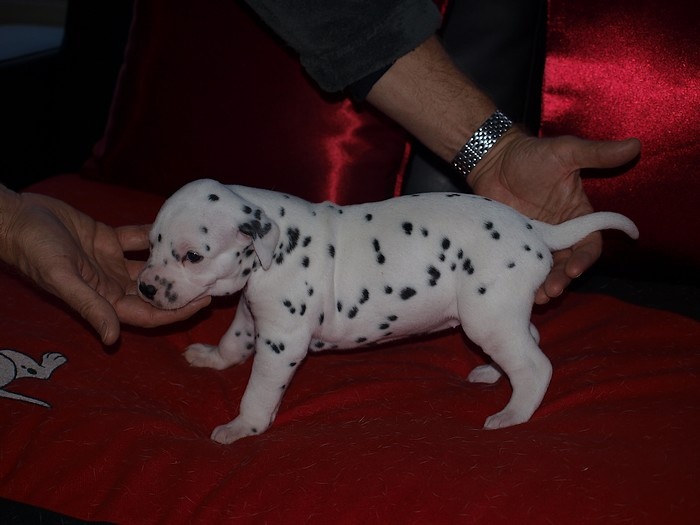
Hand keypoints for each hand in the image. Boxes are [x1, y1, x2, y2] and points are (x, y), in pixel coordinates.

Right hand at [0, 190, 210, 343]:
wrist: (16, 218)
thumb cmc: (35, 250)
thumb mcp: (62, 278)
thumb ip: (89, 306)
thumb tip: (111, 339)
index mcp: (104, 300)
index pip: (149, 313)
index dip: (177, 311)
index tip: (204, 301)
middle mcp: (111, 284)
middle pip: (155, 292)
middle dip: (183, 288)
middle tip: (214, 276)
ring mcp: (111, 262)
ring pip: (150, 266)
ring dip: (172, 262)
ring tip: (201, 254)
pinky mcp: (108, 239)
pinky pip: (138, 239)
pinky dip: (155, 235)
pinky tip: (177, 227)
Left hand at [467, 129, 640, 302]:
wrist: (492, 160)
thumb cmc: (532, 154)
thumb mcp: (566, 151)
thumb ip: (597, 154)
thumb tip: (635, 145)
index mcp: (578, 216)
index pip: (589, 244)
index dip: (584, 259)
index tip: (574, 269)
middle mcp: (560, 233)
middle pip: (567, 263)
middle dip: (562, 279)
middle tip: (551, 290)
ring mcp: (535, 241)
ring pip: (545, 269)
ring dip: (543, 285)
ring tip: (537, 296)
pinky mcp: (514, 245)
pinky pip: (521, 265)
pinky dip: (521, 278)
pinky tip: (515, 288)